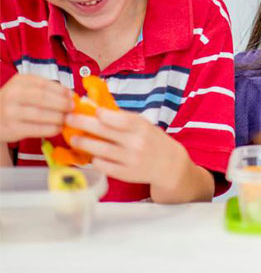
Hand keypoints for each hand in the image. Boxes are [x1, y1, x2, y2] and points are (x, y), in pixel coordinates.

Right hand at [0, 75, 71, 142]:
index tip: (72, 96)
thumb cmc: (18, 102)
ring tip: (68, 118)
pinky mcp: (11, 128)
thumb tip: (71, 95)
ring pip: (40, 114)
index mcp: (19, 81)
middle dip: (62, 103)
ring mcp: (10, 112)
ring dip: (58, 117)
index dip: (61, 90)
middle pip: (43, 98)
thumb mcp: (28, 89)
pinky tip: (59, 128)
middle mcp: (12, 94)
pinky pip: (36, 129)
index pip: (44, 84)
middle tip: (72, 108)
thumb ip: (48, 89)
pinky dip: (51, 129)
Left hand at [66, 107, 186, 187]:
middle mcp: (136, 143)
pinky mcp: (125, 174)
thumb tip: (96, 108)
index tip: (85, 108)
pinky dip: (94, 160)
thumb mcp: (144, 124)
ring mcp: (130, 159)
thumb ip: (122, 117)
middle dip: (82, 124)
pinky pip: (103, 166)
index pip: (117, 118)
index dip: (100, 114)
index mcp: (141, 127)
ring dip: (83, 144)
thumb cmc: (153, 140)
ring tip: (73, 139)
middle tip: (68, 120)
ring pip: (99, 150)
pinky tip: (90, 155)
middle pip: (104, 132)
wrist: (169, 165)